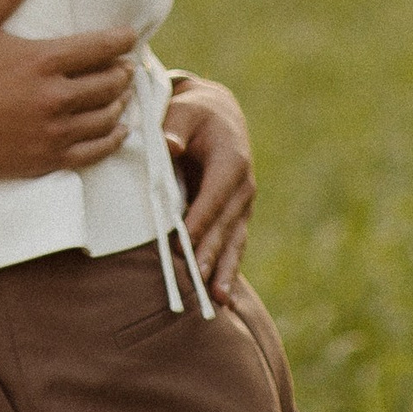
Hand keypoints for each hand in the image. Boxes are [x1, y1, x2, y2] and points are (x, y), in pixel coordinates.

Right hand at [0, 0, 134, 180]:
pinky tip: (119, 131)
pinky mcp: (48, 158)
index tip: (131, 36)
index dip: (120, 40)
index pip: (97, 47)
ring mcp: (53, 131)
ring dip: (119, 103)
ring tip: (122, 95)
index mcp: (41, 59)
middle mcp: (54, 96)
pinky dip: (112, 139)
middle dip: (122, 72)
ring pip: (105, 117)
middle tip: (127, 66)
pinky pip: (94, 151)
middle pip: (107, 83)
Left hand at [162, 74, 254, 305]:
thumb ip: (176, 126)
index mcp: (231, 161)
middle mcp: (243, 187)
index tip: (184, 242)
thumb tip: (169, 145)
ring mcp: (243, 204)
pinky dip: (228, 268)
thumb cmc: (194, 112)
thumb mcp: (185, 110)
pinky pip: (233, 245)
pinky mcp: (237, 215)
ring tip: (218, 300)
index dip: (200, 220)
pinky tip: (221, 295)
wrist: (219, 114)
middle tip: (197, 281)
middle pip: (224, 226)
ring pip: (234, 242)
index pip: (213, 196)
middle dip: (210, 254)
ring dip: (225, 270)